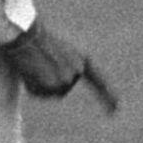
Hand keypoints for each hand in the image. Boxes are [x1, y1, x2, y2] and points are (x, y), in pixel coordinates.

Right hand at [2, 20, 118, 113]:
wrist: (26, 33)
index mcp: (82, 57)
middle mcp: (78, 70)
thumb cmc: (38, 36)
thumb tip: (61, 84)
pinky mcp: (54, 86)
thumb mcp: (58, 47)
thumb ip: (65, 65)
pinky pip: (39, 93)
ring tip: (33, 65)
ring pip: (51, 92)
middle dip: (51, 81)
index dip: (108, 95)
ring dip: (40, 84)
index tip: (116, 108)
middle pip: (64, 87)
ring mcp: (66, 80)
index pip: (98, 80)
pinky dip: (31, 86)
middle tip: (38, 63)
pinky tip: (29, 70)